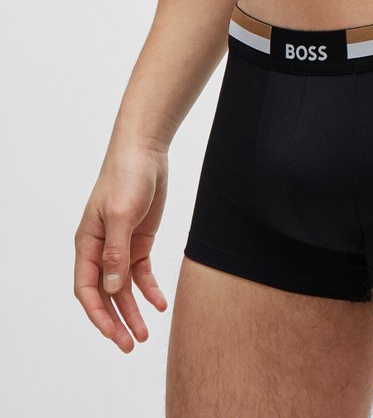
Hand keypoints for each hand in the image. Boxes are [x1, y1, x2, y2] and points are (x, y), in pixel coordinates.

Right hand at [74, 140, 168, 352]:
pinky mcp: (140, 241)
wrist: (145, 152)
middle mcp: (101, 249)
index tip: (112, 334)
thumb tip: (113, 289)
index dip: (98, 314)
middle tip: (131, 346)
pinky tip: (160, 304)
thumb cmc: (125, 177)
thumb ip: (117, 251)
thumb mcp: (120, 214)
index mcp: (87, 243)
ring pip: (124, 289)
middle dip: (116, 322)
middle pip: (106, 295)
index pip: (87, 288)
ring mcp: (121, 246)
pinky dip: (149, 290)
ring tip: (145, 336)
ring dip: (133, 311)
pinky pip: (142, 273)